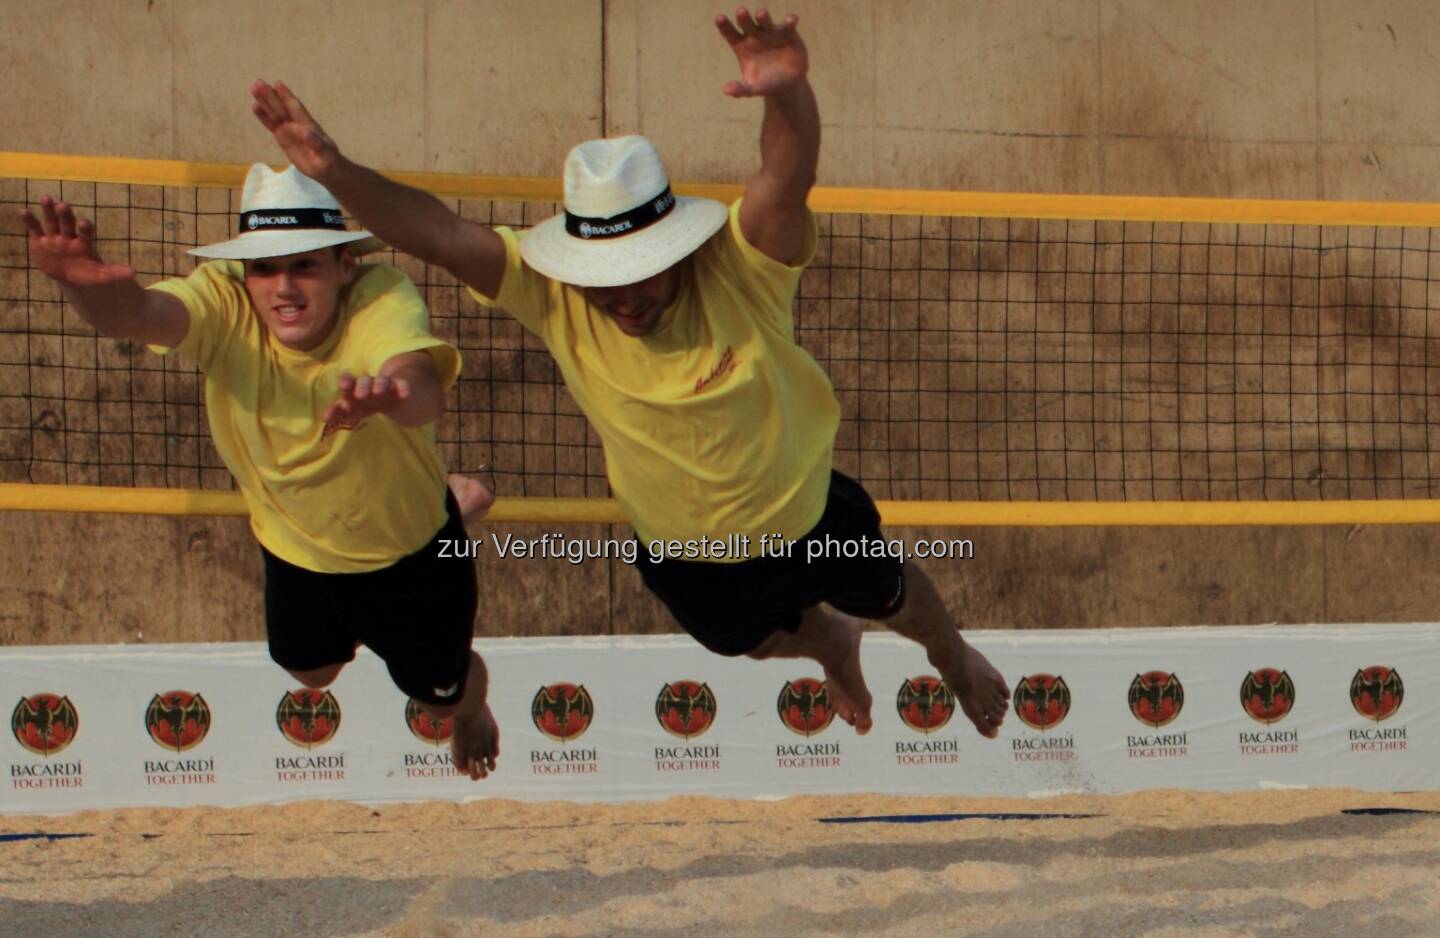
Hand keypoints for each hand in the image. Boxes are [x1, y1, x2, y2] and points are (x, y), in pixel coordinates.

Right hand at [20, 197, 135, 286]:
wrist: (69, 276)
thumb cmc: (87, 273)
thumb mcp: (100, 275)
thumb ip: (115, 272)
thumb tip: (134, 273)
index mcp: (84, 243)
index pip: (85, 232)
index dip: (85, 228)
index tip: (85, 223)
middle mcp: (69, 236)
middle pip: (68, 223)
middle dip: (66, 215)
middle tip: (64, 205)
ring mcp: (54, 237)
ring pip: (51, 221)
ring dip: (48, 210)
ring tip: (46, 198)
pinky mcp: (40, 240)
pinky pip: (34, 228)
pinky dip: (29, 220)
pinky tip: (23, 211)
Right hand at [251, 79, 339, 180]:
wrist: (327, 169)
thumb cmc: (330, 161)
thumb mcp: (326, 155)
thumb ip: (317, 144)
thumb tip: (306, 132)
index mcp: (309, 126)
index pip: (296, 108)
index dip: (287, 97)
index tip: (278, 84)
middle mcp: (297, 124)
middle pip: (282, 107)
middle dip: (271, 95)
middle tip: (258, 82)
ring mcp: (289, 130)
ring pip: (274, 113)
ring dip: (265, 101)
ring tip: (254, 88)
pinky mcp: (283, 137)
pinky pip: (271, 124)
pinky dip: (263, 116)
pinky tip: (255, 106)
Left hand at [322, 373, 410, 430]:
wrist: (393, 398)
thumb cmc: (366, 403)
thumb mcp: (353, 408)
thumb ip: (338, 412)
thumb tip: (324, 418)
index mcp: (355, 388)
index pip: (348, 383)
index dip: (346, 383)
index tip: (343, 384)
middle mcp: (369, 384)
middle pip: (365, 381)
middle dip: (362, 386)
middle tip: (360, 395)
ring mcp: (386, 385)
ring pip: (382, 381)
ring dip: (380, 384)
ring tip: (379, 391)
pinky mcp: (401, 387)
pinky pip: (402, 385)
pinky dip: (403, 388)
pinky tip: (405, 393)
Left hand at [715, 7, 807, 98]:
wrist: (788, 84)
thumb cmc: (765, 84)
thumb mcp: (752, 88)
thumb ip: (740, 89)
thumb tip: (726, 90)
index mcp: (742, 46)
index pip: (730, 33)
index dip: (724, 25)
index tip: (719, 18)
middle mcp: (754, 35)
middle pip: (746, 23)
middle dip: (743, 17)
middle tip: (740, 11)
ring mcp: (771, 32)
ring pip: (765, 21)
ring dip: (763, 17)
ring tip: (760, 14)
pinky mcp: (788, 33)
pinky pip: (788, 25)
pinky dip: (790, 21)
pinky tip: (791, 20)